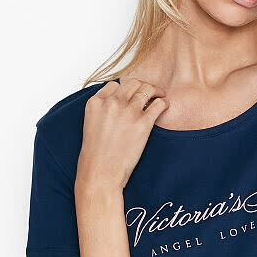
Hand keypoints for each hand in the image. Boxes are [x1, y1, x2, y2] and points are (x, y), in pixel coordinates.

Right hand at [76, 77, 168, 192]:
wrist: (101, 172)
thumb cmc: (96, 156)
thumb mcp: (91, 126)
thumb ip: (102, 112)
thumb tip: (115, 109)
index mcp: (96, 103)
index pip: (114, 85)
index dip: (124, 90)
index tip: (130, 95)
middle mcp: (112, 103)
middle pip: (132, 83)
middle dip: (142, 86)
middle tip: (150, 92)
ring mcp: (128, 111)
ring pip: (146, 89)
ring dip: (156, 91)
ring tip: (160, 95)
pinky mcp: (143, 123)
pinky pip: (158, 104)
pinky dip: (163, 103)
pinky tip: (165, 106)